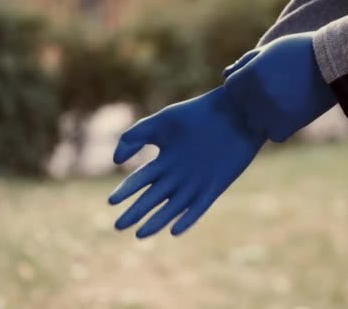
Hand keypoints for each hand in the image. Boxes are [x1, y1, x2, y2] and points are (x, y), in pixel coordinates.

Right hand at [109, 87, 265, 237]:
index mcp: (166, 160)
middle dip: (135, 212)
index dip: (126, 191)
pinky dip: (187, 219)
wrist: (236, 112)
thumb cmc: (199, 113)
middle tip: (118, 226)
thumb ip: (135, 136)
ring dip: (156, 220)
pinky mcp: (215, 187)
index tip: (111, 202)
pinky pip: (199, 207)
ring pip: (172, 207)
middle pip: (152, 197)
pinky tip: (173, 230)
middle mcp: (179, 175)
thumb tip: (115, 159)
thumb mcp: (162, 122)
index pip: (141, 180)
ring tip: (139, 235)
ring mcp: (196, 182)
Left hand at [223, 32, 336, 141]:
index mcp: (249, 74)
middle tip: (276, 92)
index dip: (243, 85)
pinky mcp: (286, 126)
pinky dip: (280, 128)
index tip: (259, 81)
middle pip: (242, 108)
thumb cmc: (300, 52)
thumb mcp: (270, 50)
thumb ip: (245, 63)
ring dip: (264, 118)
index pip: (231, 89)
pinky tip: (292, 114)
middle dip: (253, 102)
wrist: (335, 64)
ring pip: (255, 124)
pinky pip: (273, 134)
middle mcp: (255, 95)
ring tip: (284, 103)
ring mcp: (270, 113)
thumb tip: (225, 75)